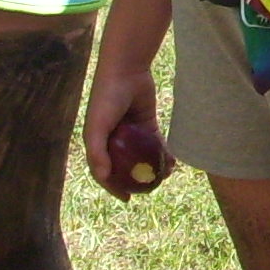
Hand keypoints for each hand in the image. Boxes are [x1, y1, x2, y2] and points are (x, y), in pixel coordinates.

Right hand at [81, 57, 167, 199]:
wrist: (126, 70)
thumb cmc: (107, 98)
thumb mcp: (97, 126)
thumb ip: (97, 152)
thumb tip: (104, 177)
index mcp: (98, 142)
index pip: (104, 171)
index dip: (113, 187)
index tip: (127, 199)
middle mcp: (114, 139)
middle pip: (126, 166)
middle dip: (137, 179)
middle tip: (151, 189)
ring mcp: (131, 132)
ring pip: (143, 156)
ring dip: (153, 167)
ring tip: (165, 175)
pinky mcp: (147, 123)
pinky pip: (155, 143)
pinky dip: (163, 152)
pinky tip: (173, 161)